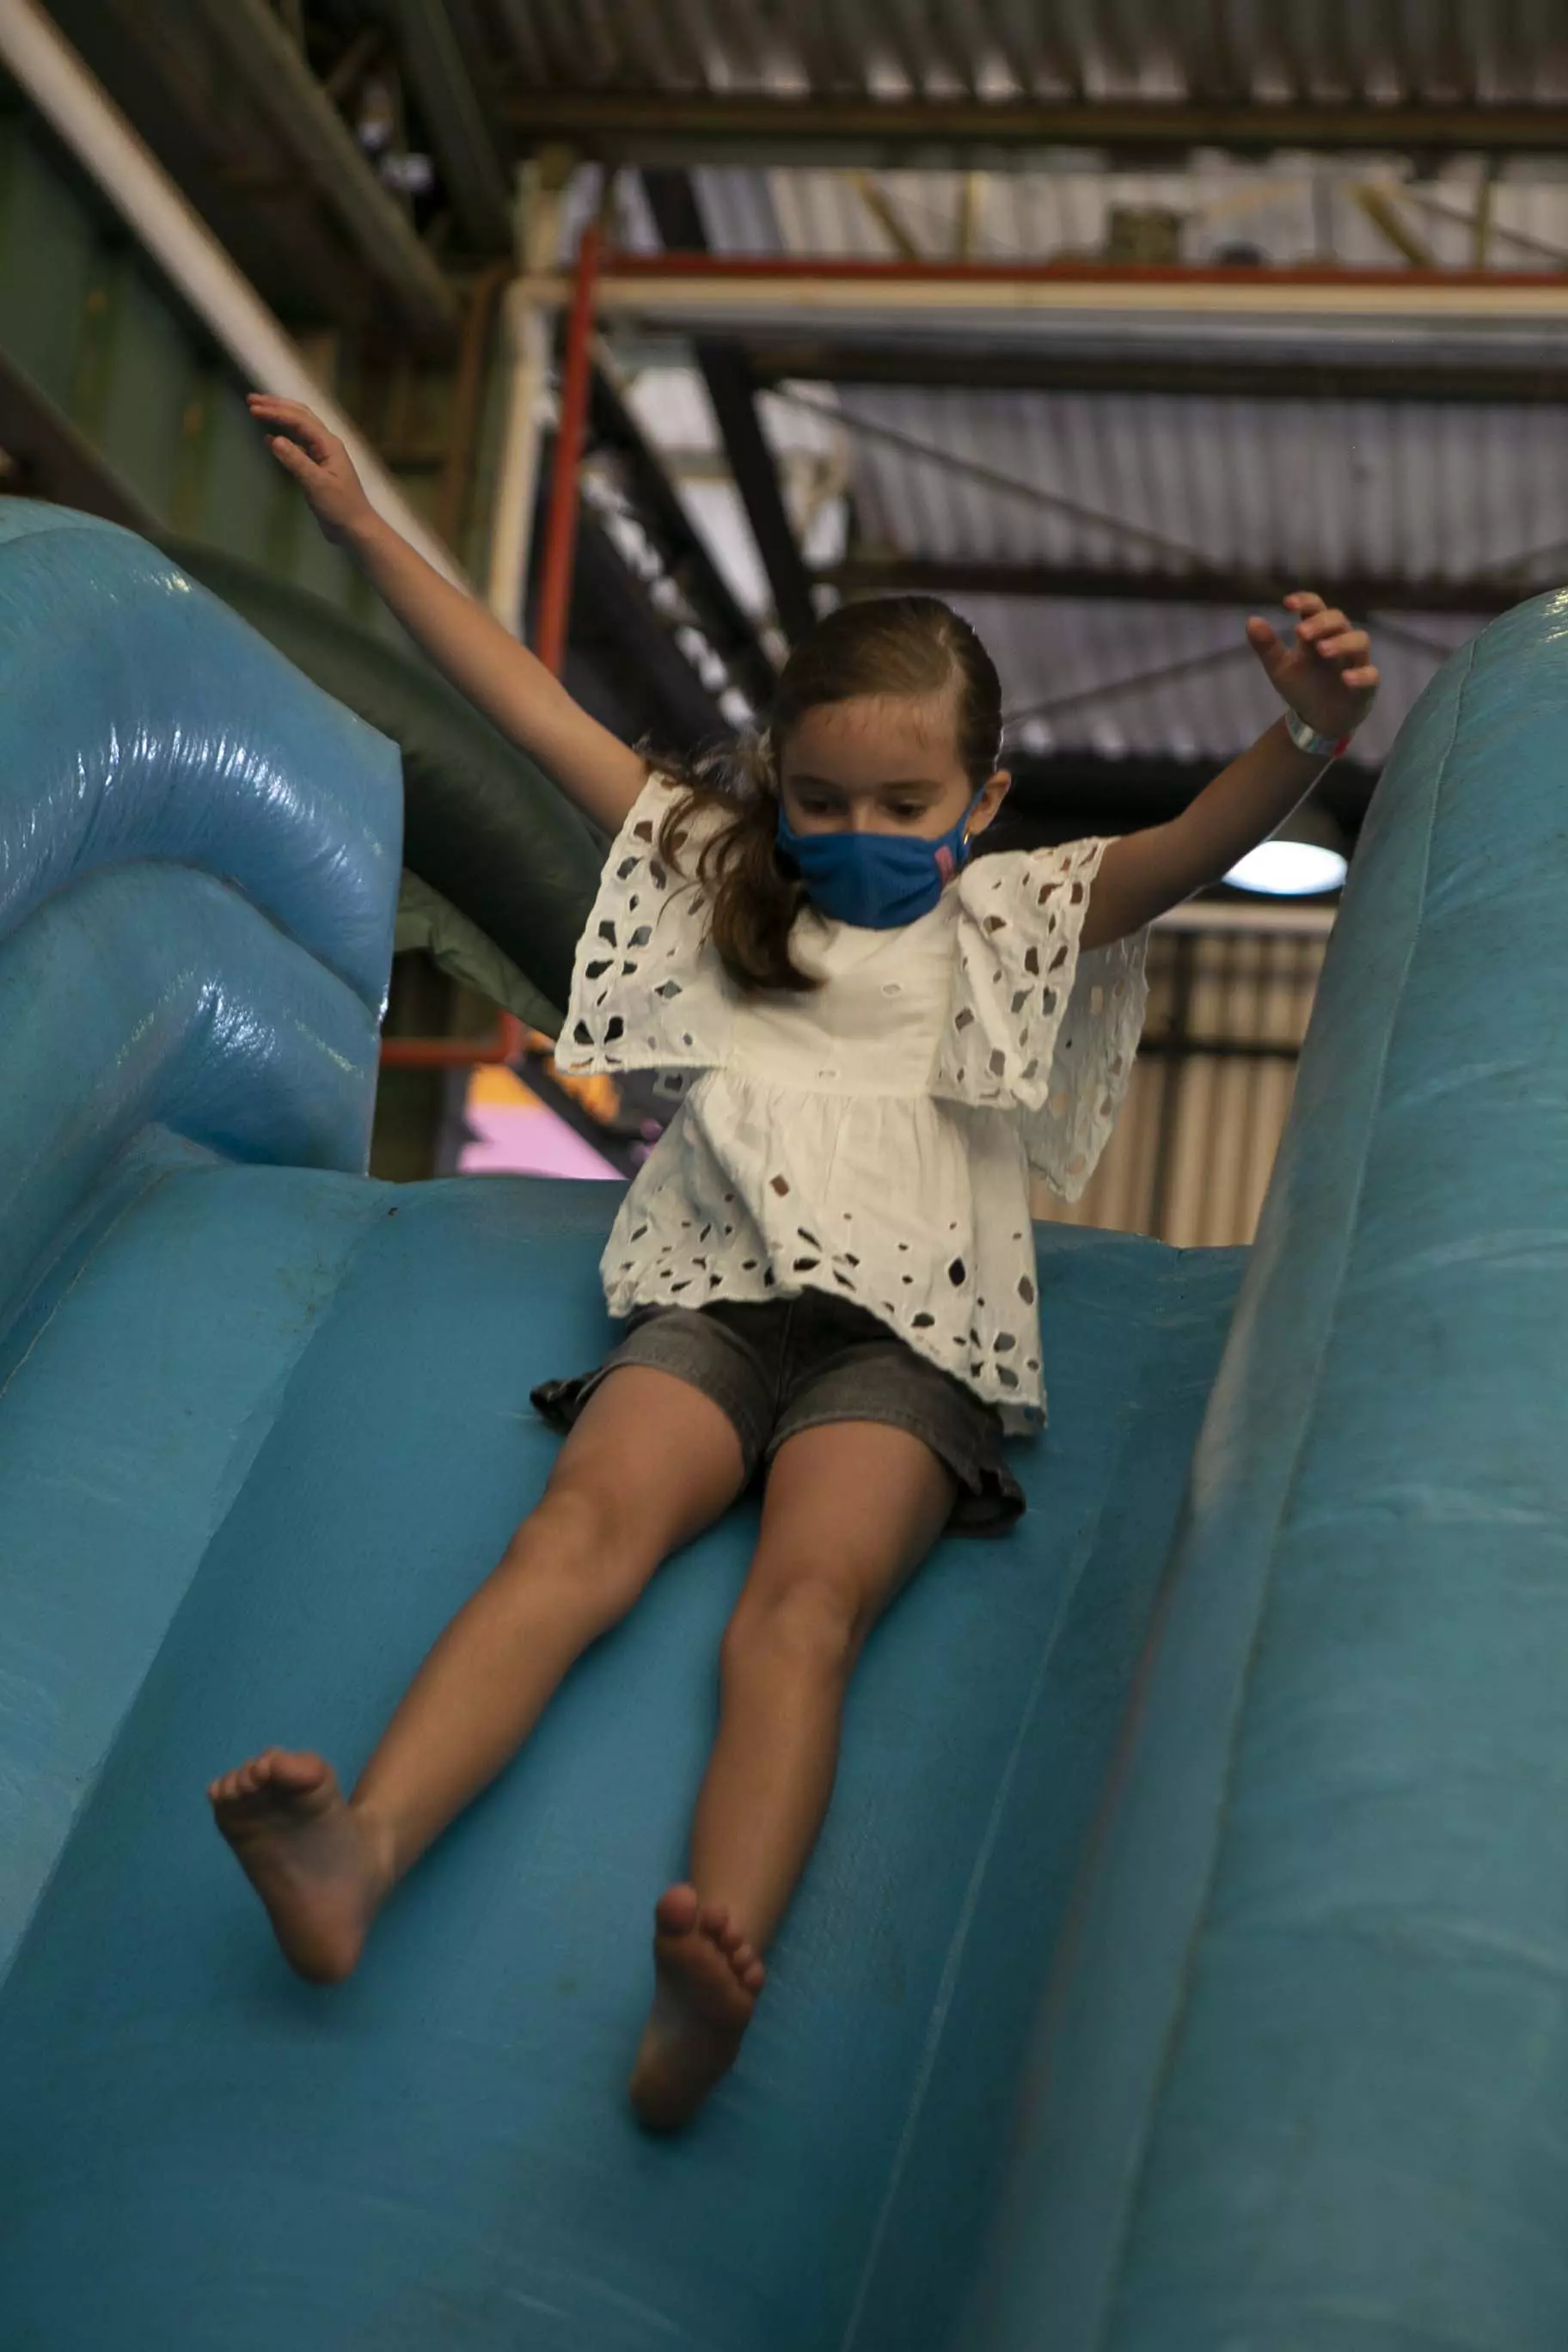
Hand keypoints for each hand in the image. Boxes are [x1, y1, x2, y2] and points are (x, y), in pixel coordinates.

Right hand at [247, 393, 375, 545]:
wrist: (356, 529)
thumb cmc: (340, 507)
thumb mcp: (316, 484)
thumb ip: (296, 461)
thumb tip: (273, 438)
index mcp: (328, 444)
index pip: (299, 420)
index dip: (275, 412)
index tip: (253, 409)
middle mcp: (326, 444)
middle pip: (300, 415)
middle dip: (276, 405)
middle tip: (251, 399)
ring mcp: (323, 455)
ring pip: (300, 427)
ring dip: (280, 417)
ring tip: (259, 410)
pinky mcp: (318, 468)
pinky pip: (299, 445)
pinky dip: (284, 438)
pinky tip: (269, 438)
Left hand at [1245, 591, 1378, 743]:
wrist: (1318, 720)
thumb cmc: (1302, 686)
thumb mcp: (1279, 667)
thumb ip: (1266, 646)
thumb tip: (1251, 620)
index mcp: (1318, 634)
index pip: (1316, 609)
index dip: (1306, 602)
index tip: (1288, 603)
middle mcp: (1340, 642)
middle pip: (1339, 620)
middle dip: (1321, 623)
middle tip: (1300, 633)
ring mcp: (1355, 662)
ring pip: (1360, 641)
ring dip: (1342, 643)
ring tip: (1321, 650)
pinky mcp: (1366, 686)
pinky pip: (1371, 675)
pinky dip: (1360, 675)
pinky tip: (1345, 678)